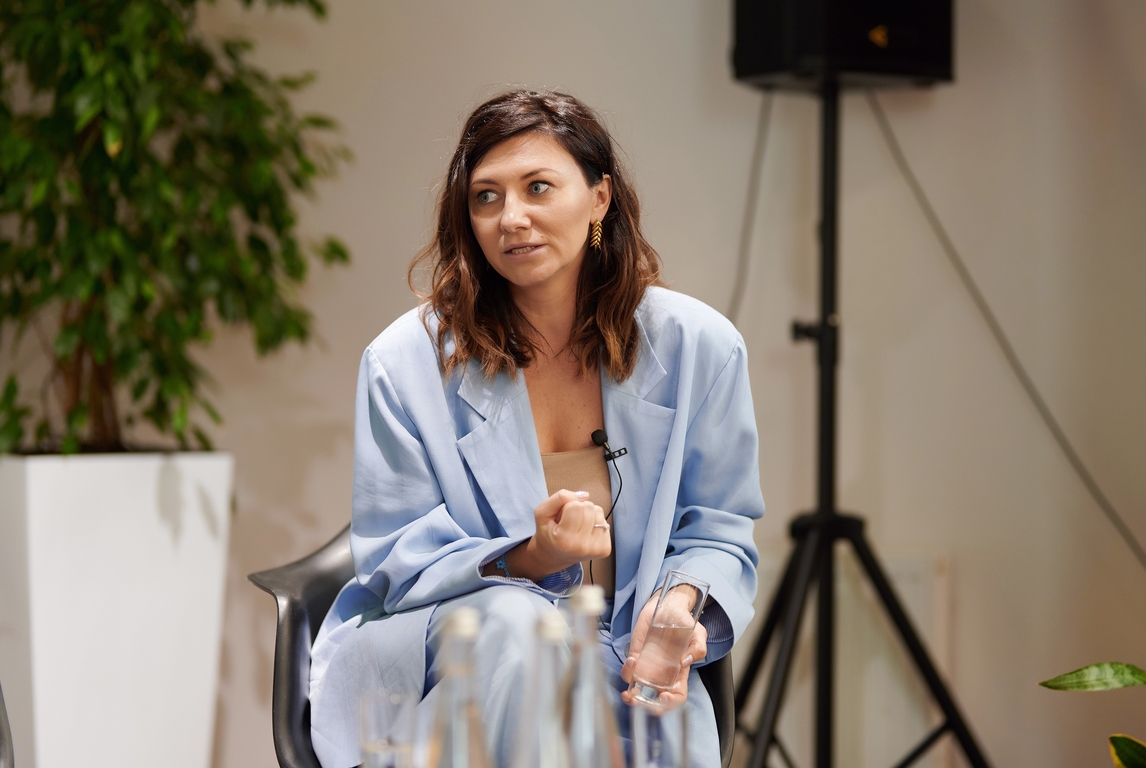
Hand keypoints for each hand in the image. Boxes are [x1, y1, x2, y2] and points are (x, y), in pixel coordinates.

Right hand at [491, 490, 610, 581]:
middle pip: (589, 507)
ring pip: (599, 512)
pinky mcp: (605, 549)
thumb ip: (559, 498)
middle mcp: (582, 547)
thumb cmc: (547, 532)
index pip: (576, 506)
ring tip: (578, 527)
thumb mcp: (542, 512)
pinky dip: (595, 523)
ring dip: (589, 515)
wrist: (553, 556)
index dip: (567, 506)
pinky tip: (586, 533)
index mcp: (564, 540)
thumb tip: (585, 495)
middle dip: (579, 509)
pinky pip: (605, 522)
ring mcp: (596, 549)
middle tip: (570, 522)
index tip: (561, 519)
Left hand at [621, 590, 707, 711]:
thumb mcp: (698, 634)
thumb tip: (684, 662)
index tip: (663, 699)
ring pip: (638, 688)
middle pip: (654, 699)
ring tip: (629, 689)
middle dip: (645, 705)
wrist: (667, 605)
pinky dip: (627, 671)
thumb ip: (698, 649)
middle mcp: (662, 674)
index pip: (676, 697)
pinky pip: (628, 671)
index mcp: (679, 674)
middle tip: (638, 701)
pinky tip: (632, 661)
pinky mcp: (636, 656)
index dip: (670, 704)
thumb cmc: (685, 621)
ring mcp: (647, 667)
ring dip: (632, 694)